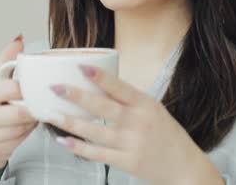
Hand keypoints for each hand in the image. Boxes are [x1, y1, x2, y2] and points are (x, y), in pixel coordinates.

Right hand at [0, 35, 37, 171]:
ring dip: (31, 122)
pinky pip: (18, 141)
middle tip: (41, 104)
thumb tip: (18, 38)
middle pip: (16, 113)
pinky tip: (27, 127)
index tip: (37, 87)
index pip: (8, 89)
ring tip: (35, 114)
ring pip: (19, 128)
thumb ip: (7, 62)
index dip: (26, 90)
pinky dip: (27, 133)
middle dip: (32, 109)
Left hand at [46, 65, 221, 184]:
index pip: (119, 87)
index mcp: (146, 105)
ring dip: (69, 122)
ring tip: (49, 114)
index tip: (79, 66)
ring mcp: (131, 143)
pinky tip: (63, 141)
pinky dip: (79, 147)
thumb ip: (130, 100)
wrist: (186, 169)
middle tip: (55, 87)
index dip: (99, 76)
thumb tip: (101, 84)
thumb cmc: (169, 137)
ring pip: (94, 131)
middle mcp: (138, 122)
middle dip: (76, 96)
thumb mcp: (155, 110)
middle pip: (102, 107)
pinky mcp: (127, 162)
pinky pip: (97, 154)